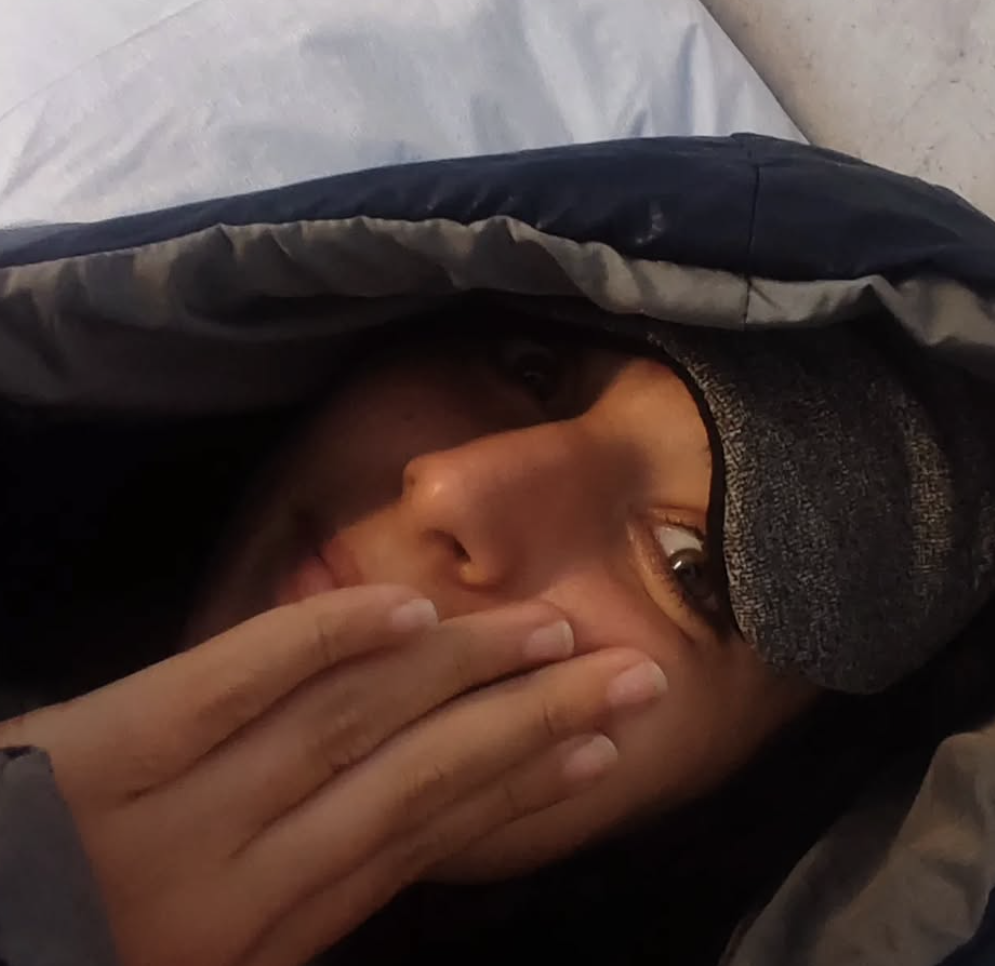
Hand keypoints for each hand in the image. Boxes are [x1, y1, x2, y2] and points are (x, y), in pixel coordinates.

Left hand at [0, 585, 659, 965]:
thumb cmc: (79, 962)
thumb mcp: (220, 957)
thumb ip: (305, 898)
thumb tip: (405, 828)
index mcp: (276, 936)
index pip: (432, 837)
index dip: (527, 786)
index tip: (605, 745)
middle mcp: (251, 876)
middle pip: (425, 776)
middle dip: (537, 721)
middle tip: (630, 675)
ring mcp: (180, 808)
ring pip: (356, 721)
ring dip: (463, 669)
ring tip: (552, 633)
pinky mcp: (114, 744)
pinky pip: (240, 677)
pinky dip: (329, 636)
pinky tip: (408, 607)